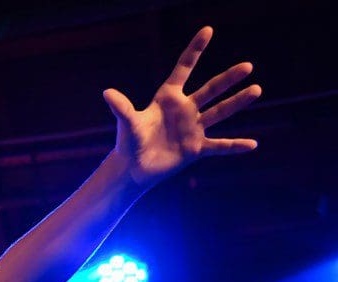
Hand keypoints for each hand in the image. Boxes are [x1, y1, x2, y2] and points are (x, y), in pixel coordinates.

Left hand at [104, 26, 260, 188]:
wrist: (133, 169)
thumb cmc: (129, 142)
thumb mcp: (128, 123)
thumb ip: (121, 108)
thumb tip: (106, 93)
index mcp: (168, 98)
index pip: (183, 69)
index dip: (195, 50)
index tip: (208, 30)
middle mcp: (185, 109)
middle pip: (210, 89)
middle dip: (228, 79)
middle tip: (247, 66)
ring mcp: (193, 128)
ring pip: (220, 112)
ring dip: (238, 102)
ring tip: (256, 90)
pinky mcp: (196, 148)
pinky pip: (219, 146)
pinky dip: (234, 146)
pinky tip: (252, 144)